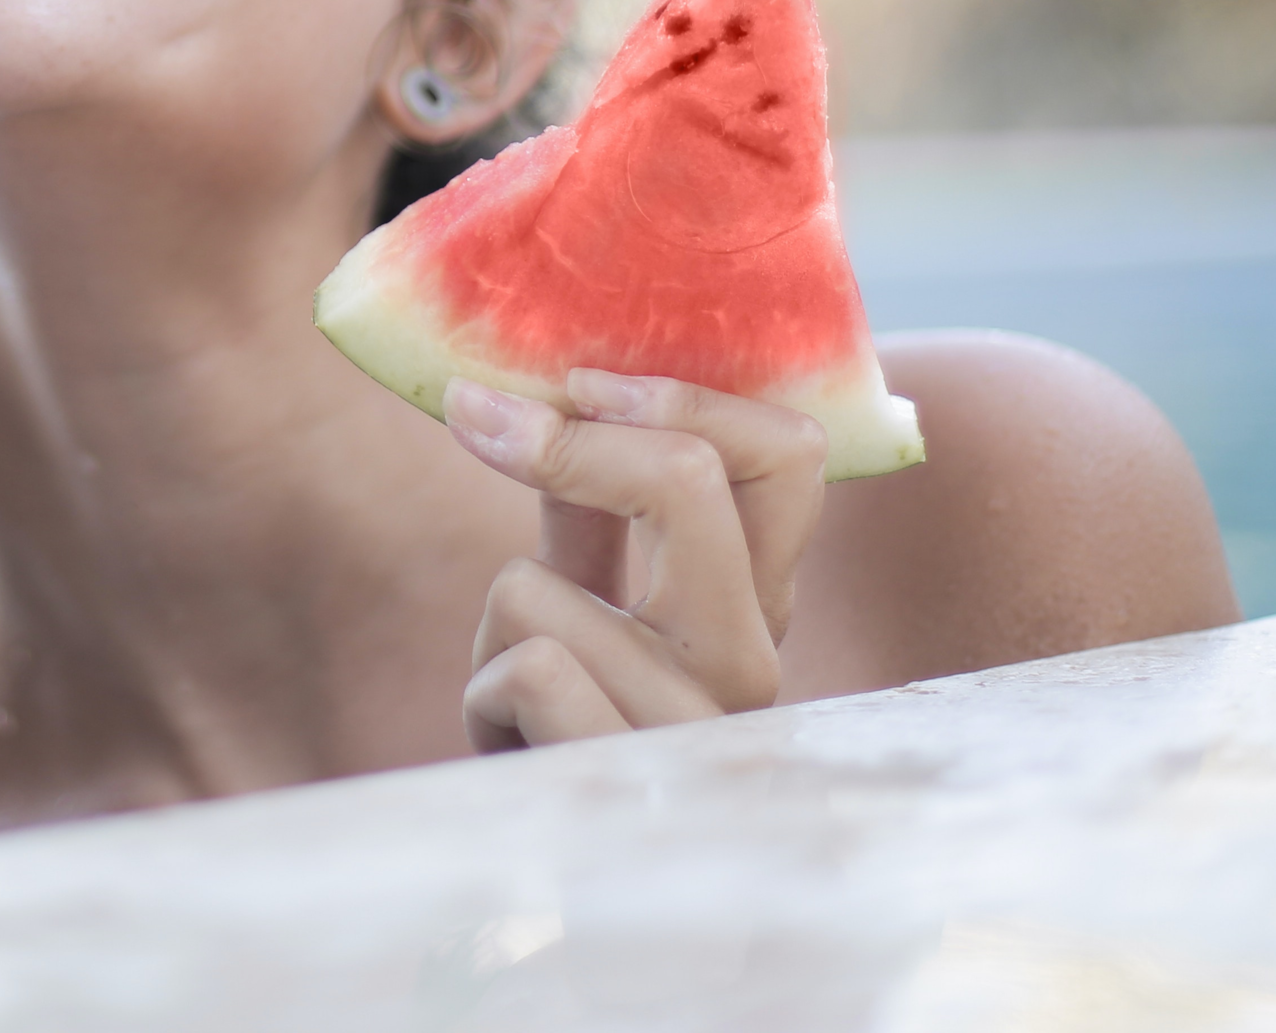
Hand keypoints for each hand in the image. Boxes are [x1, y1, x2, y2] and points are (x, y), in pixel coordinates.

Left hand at [444, 369, 824, 751]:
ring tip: (520, 695)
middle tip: (488, 422)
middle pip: (688, 477)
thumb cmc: (573, 737)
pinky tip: (512, 746)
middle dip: (569, 445)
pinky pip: (528, 670)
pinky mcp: (629, 781)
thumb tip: (529, 396)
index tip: (579, 384)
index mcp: (757, 604)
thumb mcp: (589, 611)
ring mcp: (697, 729)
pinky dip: (486, 693)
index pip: (789, 455)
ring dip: (498, 624)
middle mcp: (752, 663)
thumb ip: (589, 512)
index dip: (677, 396)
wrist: (557, 891)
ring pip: (545, 585)